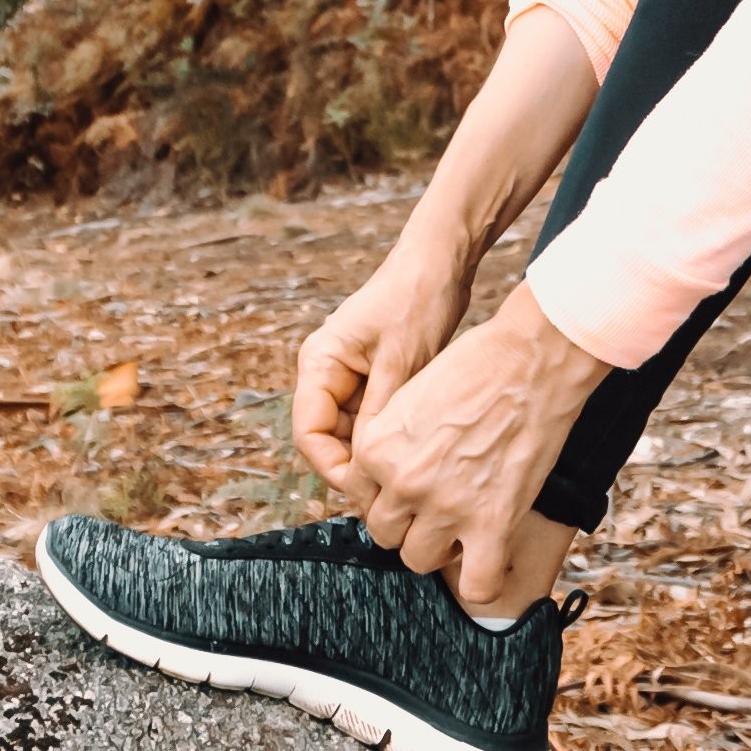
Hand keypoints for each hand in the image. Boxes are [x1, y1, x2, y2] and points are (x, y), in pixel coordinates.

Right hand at [292, 238, 475, 494]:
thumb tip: (368, 471)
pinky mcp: (373, 376)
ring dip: (376, 452)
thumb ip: (378, 418)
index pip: (309, 434)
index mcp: (319, 363)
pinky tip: (418, 448)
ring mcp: (348, 375)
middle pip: (328, 438)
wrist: (441, 262)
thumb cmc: (416, 301)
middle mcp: (326, 371)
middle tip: (395, 488)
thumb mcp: (400, 364)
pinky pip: (372, 418)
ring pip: (351, 432)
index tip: (369, 488)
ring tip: (410, 471)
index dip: (334, 467)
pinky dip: (390, 436)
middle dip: (357, 465)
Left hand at [343, 287, 609, 619]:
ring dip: (438, 548)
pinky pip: (476, 586)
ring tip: (462, 524)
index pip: (360, 496)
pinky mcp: (492, 524)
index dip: (385, 492)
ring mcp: (446, 507)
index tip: (410, 486)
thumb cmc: (476, 365)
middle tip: (439, 503)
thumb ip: (393, 442)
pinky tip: (489, 559)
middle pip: (385, 533)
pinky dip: (480, 583)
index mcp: (376, 448)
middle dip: (408, 522)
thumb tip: (391, 477)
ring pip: (418, 560)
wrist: (531, 360)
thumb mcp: (410, 395)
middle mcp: (403, 482)